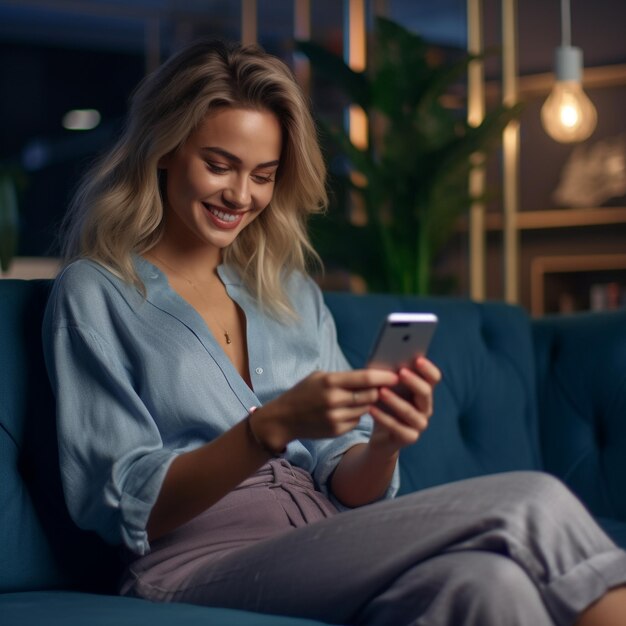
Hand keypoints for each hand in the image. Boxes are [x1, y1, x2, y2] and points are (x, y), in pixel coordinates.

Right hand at [251, 368, 398, 450]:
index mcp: (330, 382)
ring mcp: (336, 417)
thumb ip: (344, 377)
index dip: (383, 376)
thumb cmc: (303, 392)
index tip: (396, 375)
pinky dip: (357, 414)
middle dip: (380, 390)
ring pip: (366, 408)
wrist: (284, 419)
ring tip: (365, 396)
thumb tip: (370, 376)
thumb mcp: (319, 377)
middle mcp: (334, 400)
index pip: (365, 378)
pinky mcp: (337, 430)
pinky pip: (357, 420)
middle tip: (387, 386)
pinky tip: (349, 409)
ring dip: (369, 402)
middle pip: (371, 394)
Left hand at [368, 357, 441, 455]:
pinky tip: (371, 409)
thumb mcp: (386, 387)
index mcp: (424, 391)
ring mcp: (419, 424)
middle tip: (400, 372)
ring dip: (395, 400)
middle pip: (425, 392)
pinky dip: (383, 417)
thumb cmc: (384, 405)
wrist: (381, 435)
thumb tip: (382, 358)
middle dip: (413, 381)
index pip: (434, 378)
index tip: (417, 359)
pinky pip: (397, 427)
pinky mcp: (409, 437)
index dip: (428, 368)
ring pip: (410, 411)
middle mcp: (426, 407)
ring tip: (380, 391)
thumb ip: (388, 375)